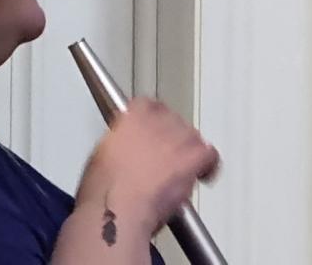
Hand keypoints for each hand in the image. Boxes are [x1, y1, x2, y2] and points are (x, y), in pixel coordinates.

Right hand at [75, 97, 219, 235]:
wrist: (118, 205)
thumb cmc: (105, 188)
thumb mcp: (102, 154)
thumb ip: (119, 143)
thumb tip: (125, 152)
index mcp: (130, 118)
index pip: (149, 105)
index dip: (154, 118)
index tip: (152, 129)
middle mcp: (155, 123)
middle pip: (174, 120)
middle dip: (173, 136)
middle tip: (168, 154)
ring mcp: (175, 139)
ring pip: (193, 136)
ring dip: (190, 149)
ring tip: (185, 165)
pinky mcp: (191, 158)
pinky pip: (209, 154)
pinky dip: (209, 164)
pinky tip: (204, 175)